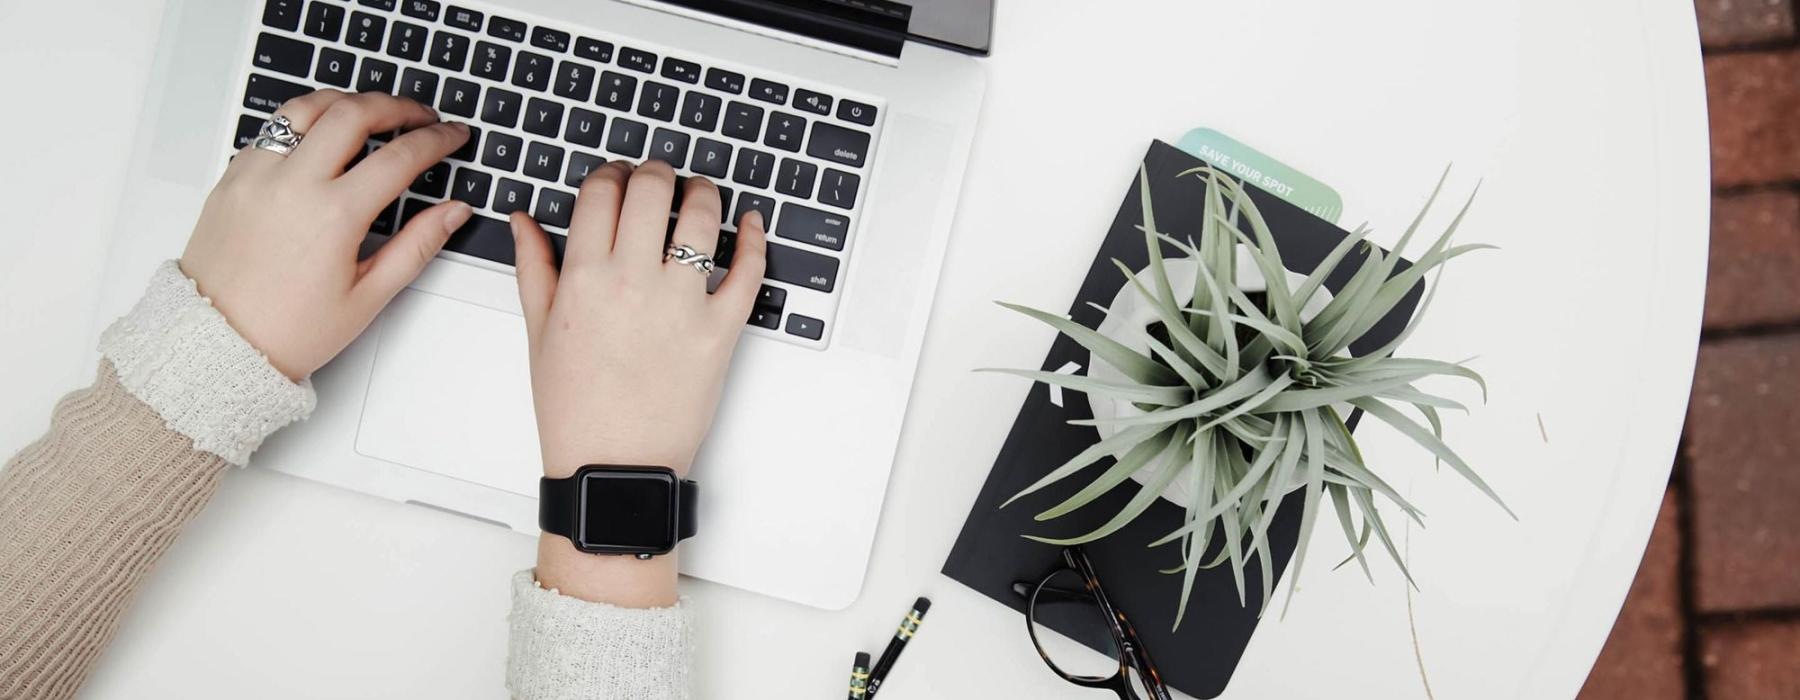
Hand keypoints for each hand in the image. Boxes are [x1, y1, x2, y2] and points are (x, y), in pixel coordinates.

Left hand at [181, 90, 472, 379]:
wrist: (216, 344)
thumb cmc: (287, 330)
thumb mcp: (368, 297)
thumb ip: (417, 246)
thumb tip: (452, 212)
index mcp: (333, 215)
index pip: (400, 156)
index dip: (436, 139)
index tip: (452, 136)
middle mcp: (292, 184)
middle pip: (353, 112)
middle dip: (396, 106)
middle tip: (420, 115)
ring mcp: (257, 175)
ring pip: (306, 107)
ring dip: (346, 102)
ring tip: (370, 112)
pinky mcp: (232, 178)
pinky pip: (272, 130)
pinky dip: (304, 123)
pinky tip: (322, 139)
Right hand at [512, 160, 765, 605]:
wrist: (614, 466)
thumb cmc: (575, 408)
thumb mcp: (539, 333)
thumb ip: (534, 267)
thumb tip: (524, 220)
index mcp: (584, 278)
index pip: (602, 192)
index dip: (611, 174)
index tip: (617, 178)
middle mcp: (633, 282)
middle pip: (652, 189)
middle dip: (655, 172)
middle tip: (658, 178)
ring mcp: (682, 304)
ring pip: (702, 217)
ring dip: (703, 193)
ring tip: (699, 195)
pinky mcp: (721, 330)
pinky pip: (748, 270)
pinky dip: (754, 238)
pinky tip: (749, 224)